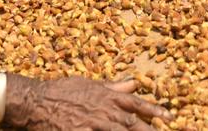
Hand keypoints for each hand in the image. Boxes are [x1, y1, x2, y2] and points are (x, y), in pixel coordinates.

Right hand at [13, 77, 173, 130]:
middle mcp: (103, 109)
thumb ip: (112, 86)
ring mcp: (93, 124)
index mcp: (107, 96)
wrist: (37, 101)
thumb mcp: (89, 84)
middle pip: (133, 123)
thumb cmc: (62, 91)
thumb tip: (133, 83)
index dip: (154, 110)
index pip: (136, 103)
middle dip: (149, 130)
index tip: (170, 117)